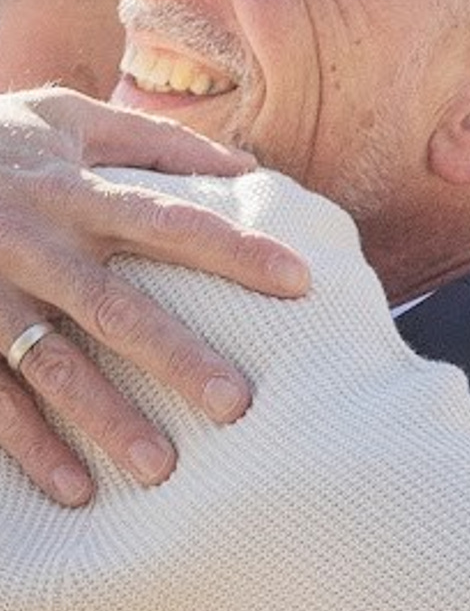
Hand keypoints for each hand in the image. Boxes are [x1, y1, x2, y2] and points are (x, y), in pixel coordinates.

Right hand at [0, 91, 308, 507]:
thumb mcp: (61, 119)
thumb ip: (150, 143)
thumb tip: (246, 165)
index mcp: (69, 190)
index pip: (166, 221)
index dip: (233, 249)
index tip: (300, 283)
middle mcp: (32, 243)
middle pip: (112, 306)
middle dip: (174, 356)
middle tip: (237, 405)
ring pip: (50, 364)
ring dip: (102, 419)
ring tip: (158, 469)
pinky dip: (28, 447)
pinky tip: (74, 491)